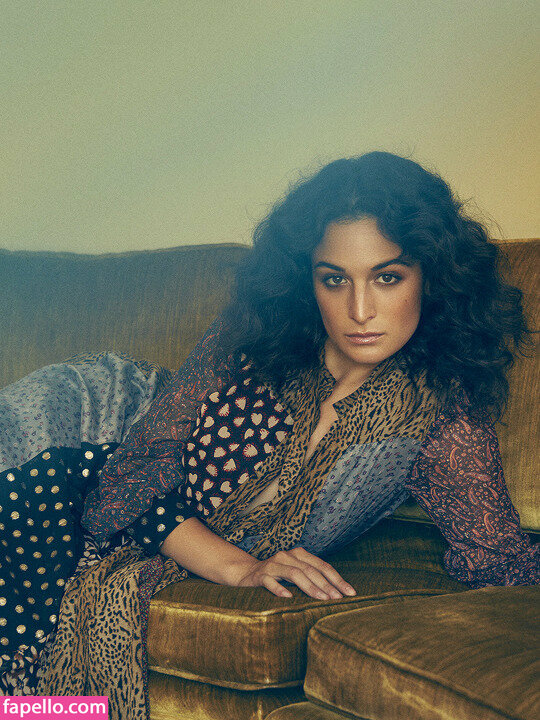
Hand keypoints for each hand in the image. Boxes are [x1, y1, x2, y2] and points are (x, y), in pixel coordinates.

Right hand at [230, 546, 356, 599]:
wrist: (246, 573)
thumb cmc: (277, 576)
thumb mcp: (295, 573)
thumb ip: (312, 577)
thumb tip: (338, 593)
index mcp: (298, 554)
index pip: (322, 565)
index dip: (337, 578)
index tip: (350, 592)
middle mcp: (287, 556)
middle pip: (310, 570)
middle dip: (327, 585)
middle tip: (339, 599)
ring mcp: (273, 565)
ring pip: (295, 574)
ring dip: (310, 587)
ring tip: (322, 599)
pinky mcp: (260, 575)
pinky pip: (271, 582)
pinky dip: (280, 589)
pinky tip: (288, 598)